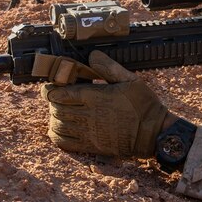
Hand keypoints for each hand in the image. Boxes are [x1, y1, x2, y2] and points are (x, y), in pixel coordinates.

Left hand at [41, 50, 172, 157]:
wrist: (153, 134)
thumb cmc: (144, 105)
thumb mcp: (130, 79)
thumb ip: (108, 67)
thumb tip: (92, 55)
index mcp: (95, 97)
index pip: (59, 93)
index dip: (49, 89)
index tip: (51, 85)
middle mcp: (88, 115)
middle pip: (55, 108)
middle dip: (52, 101)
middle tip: (57, 96)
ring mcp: (88, 132)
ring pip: (57, 125)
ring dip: (54, 117)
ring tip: (60, 111)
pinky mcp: (90, 146)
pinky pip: (63, 142)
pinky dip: (56, 134)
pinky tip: (60, 127)